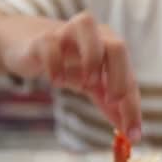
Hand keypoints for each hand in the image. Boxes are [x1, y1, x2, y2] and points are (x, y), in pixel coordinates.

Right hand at [0, 12, 141, 140]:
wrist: (28, 46)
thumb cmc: (69, 64)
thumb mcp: (94, 86)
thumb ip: (112, 106)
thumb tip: (131, 134)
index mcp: (111, 47)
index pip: (129, 77)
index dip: (132, 106)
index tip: (133, 134)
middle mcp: (95, 34)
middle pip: (117, 46)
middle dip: (119, 78)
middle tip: (113, 102)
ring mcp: (68, 32)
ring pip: (87, 28)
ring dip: (91, 60)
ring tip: (85, 85)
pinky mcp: (43, 39)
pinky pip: (51, 45)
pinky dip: (56, 65)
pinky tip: (57, 81)